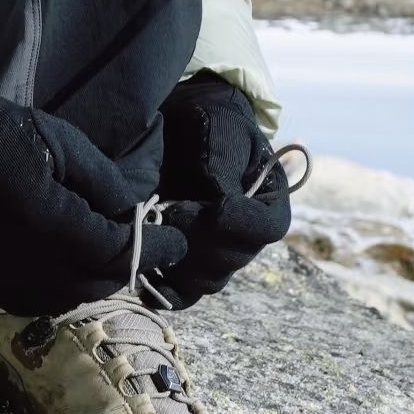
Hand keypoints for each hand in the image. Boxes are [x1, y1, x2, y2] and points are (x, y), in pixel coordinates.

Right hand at [0, 79, 187, 314]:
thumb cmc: (12, 136)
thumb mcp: (69, 145)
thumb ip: (106, 184)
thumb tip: (132, 212)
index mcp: (58, 226)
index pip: (121, 252)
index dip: (155, 249)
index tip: (178, 243)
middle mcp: (37, 263)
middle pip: (101, 281)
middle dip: (130, 264)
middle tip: (147, 244)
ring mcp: (13, 278)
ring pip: (75, 297)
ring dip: (100, 279)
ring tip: (112, 254)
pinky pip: (44, 302)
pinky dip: (68, 290)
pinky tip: (74, 268)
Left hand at [153, 71, 291, 308]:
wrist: (180, 122)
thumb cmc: (209, 120)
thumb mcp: (221, 130)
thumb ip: (223, 165)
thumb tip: (221, 202)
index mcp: (270, 201)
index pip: (266, 229)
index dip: (240, 224)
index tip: (213, 207)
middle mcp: (248, 235)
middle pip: (233, 259)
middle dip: (199, 240)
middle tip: (170, 211)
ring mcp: (218, 252)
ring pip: (207, 280)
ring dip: (179, 261)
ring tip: (155, 229)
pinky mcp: (188, 261)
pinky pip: (182, 293)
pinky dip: (164, 289)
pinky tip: (143, 276)